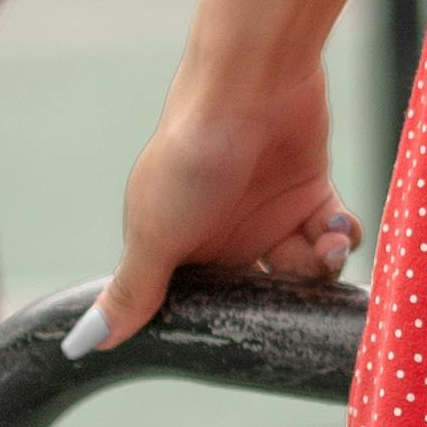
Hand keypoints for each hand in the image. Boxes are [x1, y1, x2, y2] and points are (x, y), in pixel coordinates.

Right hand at [70, 59, 358, 358]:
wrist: (251, 84)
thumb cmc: (191, 156)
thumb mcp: (155, 232)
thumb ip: (132, 291)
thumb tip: (86, 342)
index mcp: (178, 249)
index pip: (197, 306)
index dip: (221, 324)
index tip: (242, 337)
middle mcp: (224, 237)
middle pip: (260, 297)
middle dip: (281, 303)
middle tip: (292, 286)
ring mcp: (269, 215)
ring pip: (303, 271)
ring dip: (320, 267)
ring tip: (324, 246)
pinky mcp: (309, 193)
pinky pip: (334, 236)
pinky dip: (341, 238)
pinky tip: (335, 226)